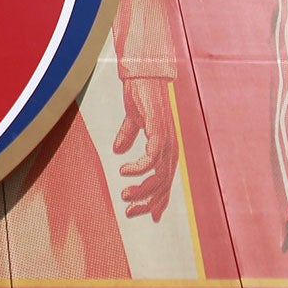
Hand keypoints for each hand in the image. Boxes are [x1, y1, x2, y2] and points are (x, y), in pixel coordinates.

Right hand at [114, 76, 177, 220]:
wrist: (143, 73)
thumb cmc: (141, 95)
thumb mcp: (133, 120)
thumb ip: (128, 136)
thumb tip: (118, 151)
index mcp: (166, 149)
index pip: (164, 183)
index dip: (156, 202)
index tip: (139, 214)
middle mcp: (170, 149)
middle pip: (163, 185)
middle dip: (147, 202)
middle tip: (128, 210)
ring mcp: (166, 140)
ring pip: (159, 176)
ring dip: (142, 189)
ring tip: (124, 194)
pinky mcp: (159, 131)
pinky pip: (152, 157)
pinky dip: (139, 168)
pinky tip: (124, 170)